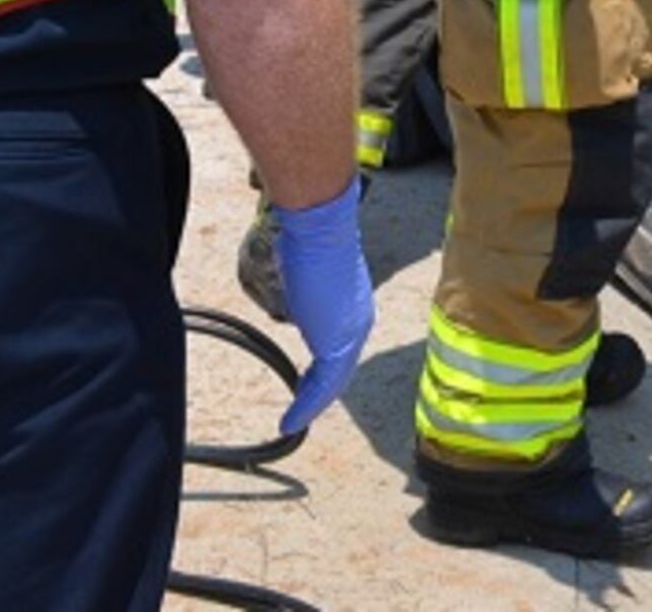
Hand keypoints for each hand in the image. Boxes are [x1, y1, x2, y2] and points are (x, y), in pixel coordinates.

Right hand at [268, 180, 374, 436]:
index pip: (341, 347)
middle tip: (301, 409)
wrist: (320, 230)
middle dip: (320, 391)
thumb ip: (307, 290)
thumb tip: (298, 290)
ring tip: (292, 422)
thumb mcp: (307, 271)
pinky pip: (324, 384)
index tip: (306, 382)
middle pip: (340, 367)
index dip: (324, 369)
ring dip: (312, 403)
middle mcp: (359, 321)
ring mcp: (352, 333)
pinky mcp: (338, 342)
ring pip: (334, 380)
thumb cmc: (311, 238)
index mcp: (354, 307)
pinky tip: (292, 420)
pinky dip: (307, 405)